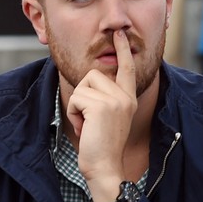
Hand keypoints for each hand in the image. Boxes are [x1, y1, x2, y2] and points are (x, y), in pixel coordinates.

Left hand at [66, 29, 137, 201]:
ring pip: (82, 86)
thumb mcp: (106, 117)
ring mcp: (116, 100)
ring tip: (88, 125)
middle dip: (82, 96)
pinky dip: (73, 114)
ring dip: (77, 106)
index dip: (122, 50)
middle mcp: (125, 97)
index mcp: (128, 99)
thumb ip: (104, 98)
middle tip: (90, 120)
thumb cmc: (100, 145)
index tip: (119, 34)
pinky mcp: (102, 106)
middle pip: (93, 75)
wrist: (105, 167)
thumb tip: (91, 80)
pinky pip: (75, 98)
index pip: (126, 69)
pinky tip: (85, 128)